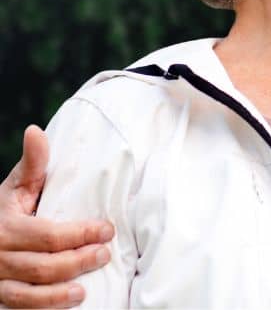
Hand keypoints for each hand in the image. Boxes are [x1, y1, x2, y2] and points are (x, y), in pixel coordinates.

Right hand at [0, 127, 112, 308]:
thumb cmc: (2, 210)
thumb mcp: (14, 187)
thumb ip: (32, 164)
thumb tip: (36, 131)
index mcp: (5, 225)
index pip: (48, 235)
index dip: (81, 234)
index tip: (107, 230)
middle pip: (43, 265)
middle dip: (78, 261)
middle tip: (104, 254)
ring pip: (29, 291)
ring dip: (60, 292)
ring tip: (86, 288)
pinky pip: (19, 305)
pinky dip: (44, 305)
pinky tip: (68, 301)